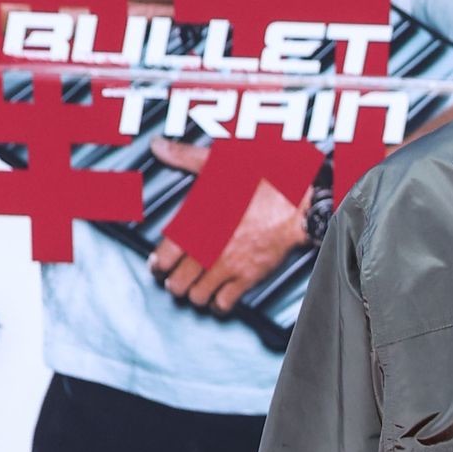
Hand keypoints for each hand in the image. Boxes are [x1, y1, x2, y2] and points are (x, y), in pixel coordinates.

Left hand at [148, 139, 308, 310]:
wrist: (295, 203)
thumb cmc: (258, 182)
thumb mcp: (216, 163)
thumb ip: (183, 157)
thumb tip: (159, 146)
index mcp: (194, 224)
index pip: (163, 257)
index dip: (158, 265)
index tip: (159, 265)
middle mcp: (206, 249)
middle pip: (177, 283)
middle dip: (174, 283)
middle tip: (176, 280)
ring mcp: (227, 266)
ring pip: (197, 296)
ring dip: (194, 295)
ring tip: (196, 289)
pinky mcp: (248, 277)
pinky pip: (224, 303)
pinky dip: (218, 304)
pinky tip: (218, 297)